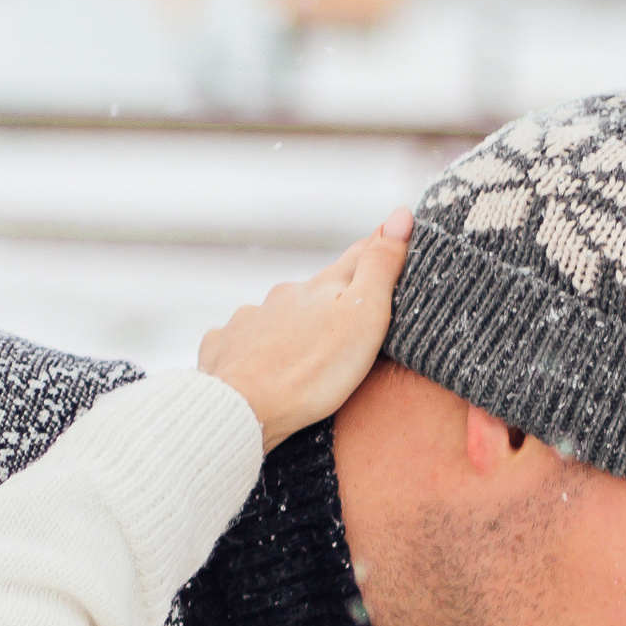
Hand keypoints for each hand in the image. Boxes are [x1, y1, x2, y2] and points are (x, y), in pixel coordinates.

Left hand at [198, 216, 412, 451]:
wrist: (242, 410)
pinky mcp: (225, 347)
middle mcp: (283, 295)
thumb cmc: (312, 373)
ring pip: (277, 315)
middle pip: (316, 290)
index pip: (358, 258)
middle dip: (331, 298)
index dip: (377, 250)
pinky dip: (256, 349)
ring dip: (292, 326)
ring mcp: (250, 320)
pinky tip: (260, 365)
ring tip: (303, 354)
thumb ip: (379, 268)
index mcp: (322, 287)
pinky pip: (243, 341)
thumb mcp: (363, 318)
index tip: (391, 237)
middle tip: (348, 315)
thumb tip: (400, 215)